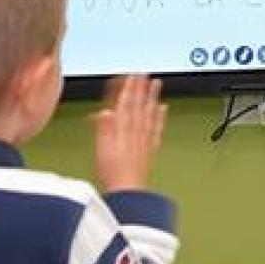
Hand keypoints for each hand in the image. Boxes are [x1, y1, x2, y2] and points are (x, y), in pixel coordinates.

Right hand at [92, 75, 166, 192]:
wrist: (129, 190)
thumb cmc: (113, 172)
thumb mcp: (101, 148)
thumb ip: (104, 128)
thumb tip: (105, 111)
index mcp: (122, 129)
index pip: (126, 103)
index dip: (129, 88)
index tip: (132, 75)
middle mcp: (136, 131)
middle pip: (139, 104)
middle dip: (141, 88)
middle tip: (144, 73)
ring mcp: (144, 139)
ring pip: (149, 112)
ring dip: (152, 97)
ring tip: (156, 84)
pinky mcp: (150, 148)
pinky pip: (157, 127)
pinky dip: (160, 116)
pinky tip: (163, 108)